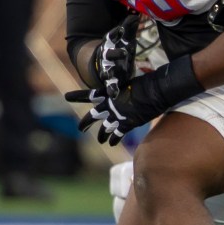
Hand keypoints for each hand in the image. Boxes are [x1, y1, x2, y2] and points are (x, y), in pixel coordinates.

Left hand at [66, 55, 202, 145]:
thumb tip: (120, 81)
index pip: (89, 95)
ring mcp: (118, 115)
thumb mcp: (130, 80)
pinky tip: (111, 143)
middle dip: (85, 123)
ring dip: (101, 135)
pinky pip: (118, 134)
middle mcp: (111, 105)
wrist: (157, 91)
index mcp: (109, 93)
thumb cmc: (146, 82)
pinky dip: (114, 139)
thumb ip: (122, 85)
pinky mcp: (128, 124)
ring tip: (99, 140)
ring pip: (104, 128)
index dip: (77, 96)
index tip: (66, 97)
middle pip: (93, 116)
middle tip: (80, 128)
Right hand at [91, 14, 141, 97]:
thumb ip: (129, 29)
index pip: (111, 37)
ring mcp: (107, 69)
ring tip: (108, 75)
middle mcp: (107, 56)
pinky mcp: (111, 80)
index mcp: (109, 44)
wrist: (104, 63)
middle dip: (115, 54)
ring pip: (106, 71)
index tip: (122, 30)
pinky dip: (111, 90)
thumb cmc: (118, 48)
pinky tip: (113, 94)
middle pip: (109, 54)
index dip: (116, 33)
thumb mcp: (124, 39)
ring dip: (108, 73)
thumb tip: (135, 16)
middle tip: (124, 53)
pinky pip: (109, 85)